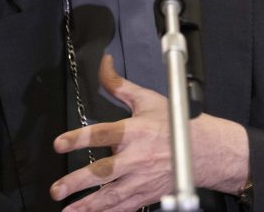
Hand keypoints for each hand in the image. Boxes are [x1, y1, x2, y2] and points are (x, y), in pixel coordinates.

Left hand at [50, 56, 249, 210]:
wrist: (206, 151)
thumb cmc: (176, 124)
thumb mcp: (148, 99)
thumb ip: (120, 85)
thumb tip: (104, 65)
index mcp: (135, 131)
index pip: (102, 134)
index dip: (79, 138)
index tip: (59, 143)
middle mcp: (137, 157)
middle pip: (103, 171)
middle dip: (78, 182)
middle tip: (57, 189)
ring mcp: (142, 179)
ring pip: (111, 196)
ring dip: (87, 205)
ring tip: (67, 210)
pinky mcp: (146, 194)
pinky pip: (123, 207)